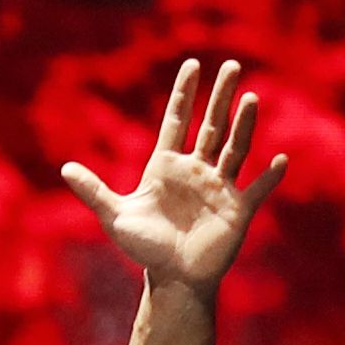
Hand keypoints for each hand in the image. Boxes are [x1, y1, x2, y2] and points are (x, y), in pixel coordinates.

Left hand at [61, 59, 285, 293]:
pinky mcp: (237, 209)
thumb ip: (93, 191)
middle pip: (211, 125)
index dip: (185, 93)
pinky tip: (280, 160)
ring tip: (251, 98)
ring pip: (235, 148)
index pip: (178, 120)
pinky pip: (257, 190)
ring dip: (244, 125)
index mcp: (167, 165)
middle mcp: (196, 170)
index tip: (193, 65)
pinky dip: (269, 178)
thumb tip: (64, 169)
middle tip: (232, 65)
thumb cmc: (144, 248)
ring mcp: (219, 187)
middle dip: (221, 97)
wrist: (172, 280)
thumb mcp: (115, 216)